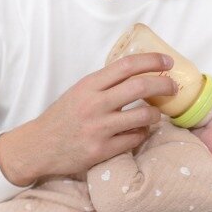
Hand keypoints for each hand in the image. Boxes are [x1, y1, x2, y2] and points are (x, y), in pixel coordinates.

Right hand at [0, 53, 176, 185]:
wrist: (39, 146)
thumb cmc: (61, 118)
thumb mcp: (78, 93)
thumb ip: (103, 85)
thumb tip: (137, 76)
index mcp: (89, 86)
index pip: (127, 66)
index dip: (152, 61)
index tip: (167, 62)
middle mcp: (95, 104)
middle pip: (141, 87)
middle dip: (164, 85)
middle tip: (172, 88)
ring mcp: (99, 128)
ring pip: (143, 116)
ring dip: (156, 114)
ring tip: (155, 114)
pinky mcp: (102, 150)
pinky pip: (134, 139)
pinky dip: (142, 133)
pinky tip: (139, 131)